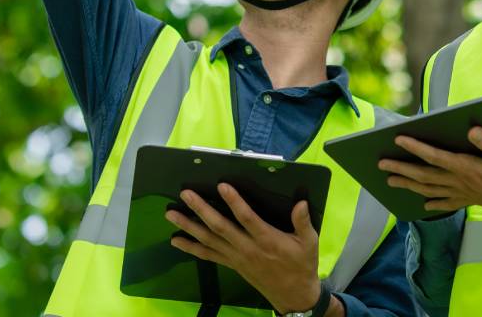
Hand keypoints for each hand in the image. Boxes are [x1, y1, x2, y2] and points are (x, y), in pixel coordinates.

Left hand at [166, 184, 323, 313]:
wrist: (294, 295)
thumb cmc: (302, 265)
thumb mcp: (309, 243)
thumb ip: (303, 222)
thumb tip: (301, 202)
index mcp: (267, 240)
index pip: (247, 218)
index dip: (234, 202)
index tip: (222, 185)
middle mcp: (247, 248)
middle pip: (220, 227)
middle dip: (201, 210)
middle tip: (186, 195)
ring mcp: (236, 257)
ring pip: (209, 240)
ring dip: (189, 227)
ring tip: (171, 215)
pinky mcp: (231, 264)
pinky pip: (208, 255)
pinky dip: (191, 248)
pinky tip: (176, 241)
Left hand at [378, 127, 481, 229]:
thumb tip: (471, 129)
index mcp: (467, 167)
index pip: (435, 156)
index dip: (416, 147)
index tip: (397, 138)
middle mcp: (460, 181)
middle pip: (424, 175)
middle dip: (401, 169)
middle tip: (380, 165)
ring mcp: (463, 193)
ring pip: (429, 189)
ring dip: (408, 185)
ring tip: (390, 182)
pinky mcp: (470, 201)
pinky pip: (445, 203)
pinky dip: (432, 203)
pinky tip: (423, 204)